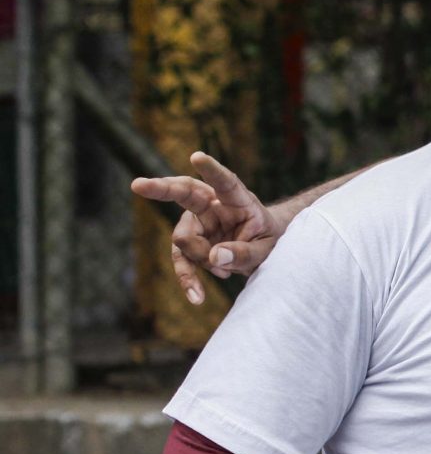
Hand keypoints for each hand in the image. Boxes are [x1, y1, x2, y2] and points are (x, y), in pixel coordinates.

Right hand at [128, 152, 287, 305]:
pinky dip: (188, 279)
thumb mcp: (267, 249)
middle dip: (161, 189)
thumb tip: (214, 258)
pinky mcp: (191, 244)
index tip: (197, 156)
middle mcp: (212, 206)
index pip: (225, 182)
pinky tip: (197, 297)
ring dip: (199, 258)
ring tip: (226, 274)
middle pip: (184, 193)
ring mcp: (198, 223)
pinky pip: (182, 260)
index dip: (211, 170)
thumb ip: (244, 252)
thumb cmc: (269, 240)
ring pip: (184, 238)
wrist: (265, 249)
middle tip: (138, 185)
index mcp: (238, 200)